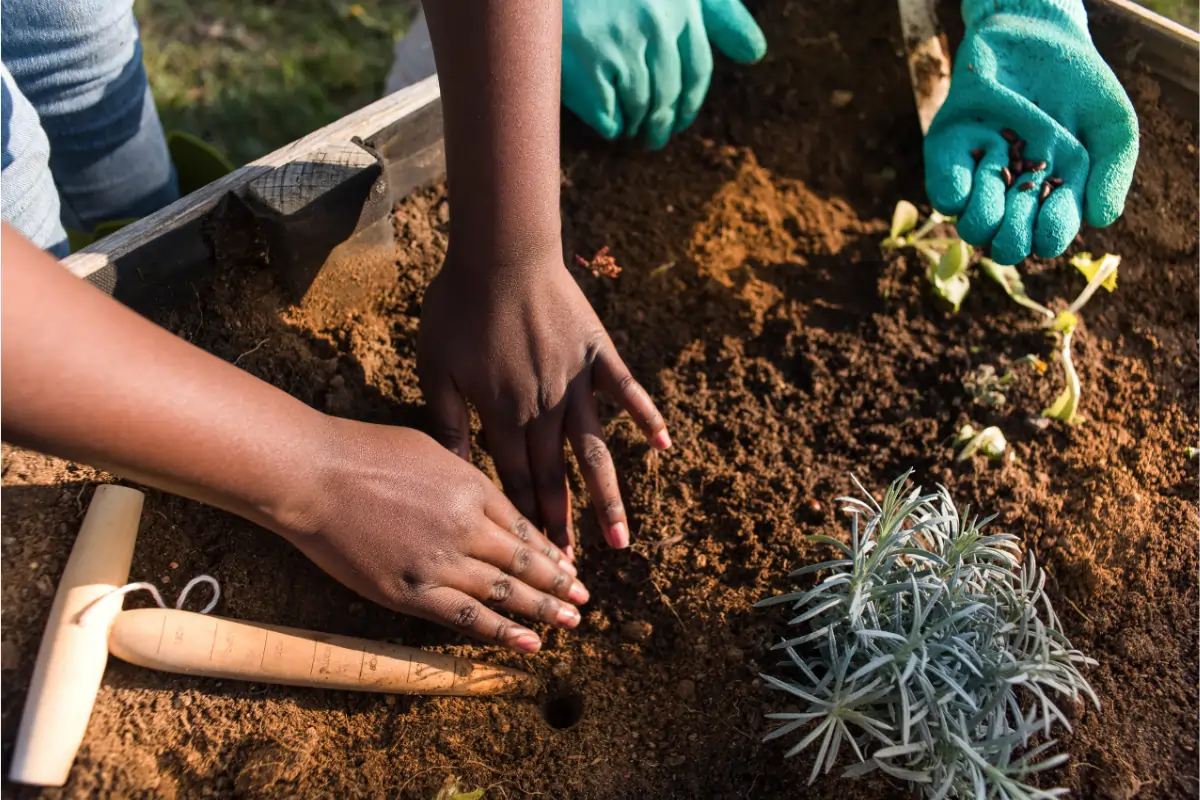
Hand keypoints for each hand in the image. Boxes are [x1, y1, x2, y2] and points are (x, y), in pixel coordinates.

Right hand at [283, 419, 588, 652]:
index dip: (549, 551)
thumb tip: (486, 498)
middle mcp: (466, 527)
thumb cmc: (363, 453)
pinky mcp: (411, 592)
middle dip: (558, 582)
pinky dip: (501, 631)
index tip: (569, 566)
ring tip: (570, 621)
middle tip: (584, 598)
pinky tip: (529, 642)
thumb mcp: (429, 449)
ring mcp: (440, 562)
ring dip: (542, 609)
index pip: (522, 527)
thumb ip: (464, 478)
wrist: (314, 475)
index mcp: (473, 487)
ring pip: (504, 592)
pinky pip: (466, 617)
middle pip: (523, 562)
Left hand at [417, 248, 669, 557]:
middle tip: (571, 572)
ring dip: (607, 499)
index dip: (523, 522)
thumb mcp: (435, 366)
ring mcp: (575, 383)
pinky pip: (627, 391)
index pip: (513, 481)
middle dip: (562, 527)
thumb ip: (445, 421)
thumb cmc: (458, 306)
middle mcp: (544, 408)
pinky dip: (647, 418)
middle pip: (553, 478)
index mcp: (502, 415)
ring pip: (594, 452)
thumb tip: (452, 471)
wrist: (500, 252)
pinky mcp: (598, 354)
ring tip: (621, 541)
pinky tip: (664, 447)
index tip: (533, 561)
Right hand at [562, 0, 765, 149]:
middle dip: (662, 124)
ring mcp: (624, 44)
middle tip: (653, 139)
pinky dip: (611, 126)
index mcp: (682, 5)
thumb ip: (718, 14)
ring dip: (637, 126)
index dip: (689, 104)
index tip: (678, 121)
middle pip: (670, 96)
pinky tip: (608, 124)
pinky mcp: (590, 62)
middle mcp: (658, 24)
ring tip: (630, 129)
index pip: (698, 71)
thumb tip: (756, 53)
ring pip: (642, 108)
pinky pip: (610, 116)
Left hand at [923, 0, 1137, 264]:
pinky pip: (944, 196)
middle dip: (1015, 232)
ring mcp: (980, 176)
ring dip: (987, 208)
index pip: (1046, 240)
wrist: (1035, 36)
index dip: (1049, 235)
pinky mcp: (950, 156)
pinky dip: (959, 187)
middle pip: (1006, 246)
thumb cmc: (1079, 84)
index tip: (1055, 204)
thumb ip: (1114, 171)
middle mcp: (1014, 195)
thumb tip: (1100, 221)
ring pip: (972, 227)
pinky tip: (981, 157)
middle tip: (1024, 192)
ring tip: (1002, 165)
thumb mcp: (1112, 123)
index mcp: (1055, 195)